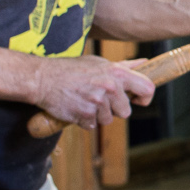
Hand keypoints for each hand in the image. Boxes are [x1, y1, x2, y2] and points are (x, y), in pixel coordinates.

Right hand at [32, 55, 154, 127]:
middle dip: (114, 109)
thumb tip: (143, 63)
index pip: (147, 89)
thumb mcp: (98, 63)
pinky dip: (85, 120)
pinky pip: (92, 126)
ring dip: (98, 115)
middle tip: (98, 98)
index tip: (137, 101)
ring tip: (84, 100)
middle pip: (125, 111)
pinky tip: (76, 107)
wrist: (42, 78)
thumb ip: (123, 66)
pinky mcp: (85, 115)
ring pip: (108, 120)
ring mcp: (97, 102)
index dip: (145, 98)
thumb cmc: (71, 69)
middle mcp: (110, 87)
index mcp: (117, 73)